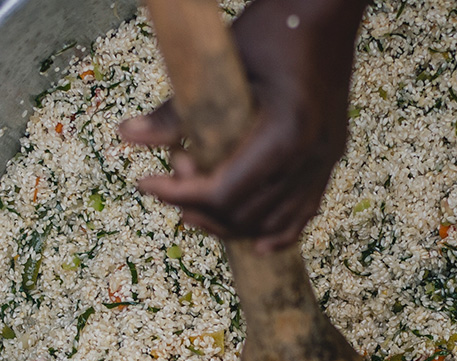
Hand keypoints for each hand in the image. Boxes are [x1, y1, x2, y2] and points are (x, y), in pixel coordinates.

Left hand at [119, 0, 366, 251]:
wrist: (326, 8)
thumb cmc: (275, 26)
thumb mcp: (219, 63)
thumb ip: (176, 109)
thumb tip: (127, 136)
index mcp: (285, 132)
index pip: (224, 192)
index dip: (178, 195)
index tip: (146, 183)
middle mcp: (311, 153)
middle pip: (246, 214)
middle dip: (199, 206)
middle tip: (169, 172)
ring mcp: (326, 158)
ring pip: (275, 222)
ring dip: (231, 224)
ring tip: (195, 208)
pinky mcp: (330, 155)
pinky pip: (306, 209)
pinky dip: (278, 230)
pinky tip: (254, 242)